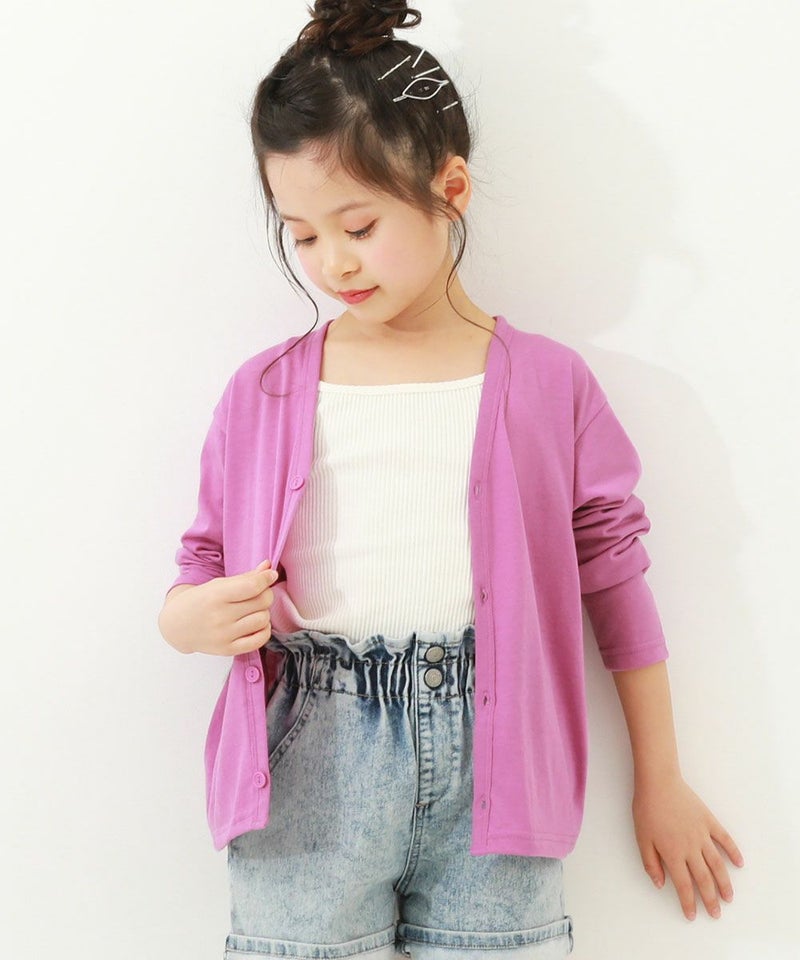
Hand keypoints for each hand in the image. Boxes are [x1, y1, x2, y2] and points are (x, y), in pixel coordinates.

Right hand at [158, 559, 279, 655]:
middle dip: (265, 594)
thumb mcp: (218, 584)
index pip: (252, 586)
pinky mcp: (227, 650)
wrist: (177, 626)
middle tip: (257, 594)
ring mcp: (224, 635)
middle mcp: (220, 617)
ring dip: (263, 612)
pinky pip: (260, 640)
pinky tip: (256, 624)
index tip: (270, 575)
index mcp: (216, 595)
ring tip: (253, 610)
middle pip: (262, 602)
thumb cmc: (199, 601)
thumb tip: (269, 567)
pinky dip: (264, 630)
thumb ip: (245, 577)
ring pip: (263, 620)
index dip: (266, 578)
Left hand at [632, 775, 743, 920]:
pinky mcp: (709, 821)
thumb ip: (651, 863)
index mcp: (673, 854)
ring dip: (724, 883)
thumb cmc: (646, 809)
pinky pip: (724, 839)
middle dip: (710, 900)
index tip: (693, 915)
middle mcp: (691, 848)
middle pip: (704, 880)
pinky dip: (733, 852)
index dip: (689, 902)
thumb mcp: (642, 839)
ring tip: (729, 897)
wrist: (658, 782)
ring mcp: (702, 835)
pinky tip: (739, 863)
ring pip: (717, 864)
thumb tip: (660, 884)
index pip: (684, 886)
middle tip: (716, 914)